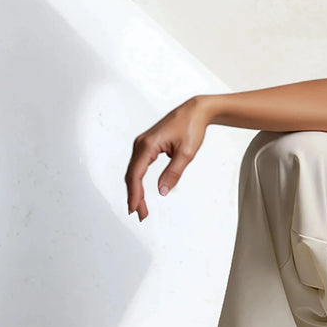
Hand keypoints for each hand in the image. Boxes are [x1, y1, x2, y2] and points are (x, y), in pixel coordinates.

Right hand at [125, 97, 211, 221]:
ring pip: (133, 172)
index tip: (135, 209)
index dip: (134, 194)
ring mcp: (142, 144)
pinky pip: (138, 166)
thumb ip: (174, 172)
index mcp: (147, 145)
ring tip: (140, 208)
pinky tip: (141, 192)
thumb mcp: (187, 153)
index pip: (135, 174)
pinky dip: (138, 181)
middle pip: (131, 175)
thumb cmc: (192, 127)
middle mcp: (140, 144)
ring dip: (136, 190)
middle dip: (134, 196)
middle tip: (140, 215)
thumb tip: (163, 191)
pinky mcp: (147, 145)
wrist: (195, 111)